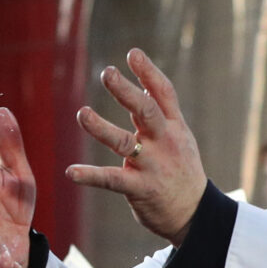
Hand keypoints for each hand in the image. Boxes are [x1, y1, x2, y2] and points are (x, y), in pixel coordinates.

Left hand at [68, 51, 207, 245]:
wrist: (195, 214)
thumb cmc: (182, 171)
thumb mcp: (180, 138)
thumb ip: (163, 113)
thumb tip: (145, 82)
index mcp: (174, 127)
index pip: (163, 94)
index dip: (148, 72)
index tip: (132, 53)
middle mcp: (164, 142)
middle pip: (145, 111)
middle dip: (126, 91)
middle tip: (107, 73)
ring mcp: (152, 166)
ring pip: (123, 142)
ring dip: (100, 127)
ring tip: (82, 113)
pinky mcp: (140, 188)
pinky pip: (111, 180)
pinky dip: (90, 175)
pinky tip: (71, 172)